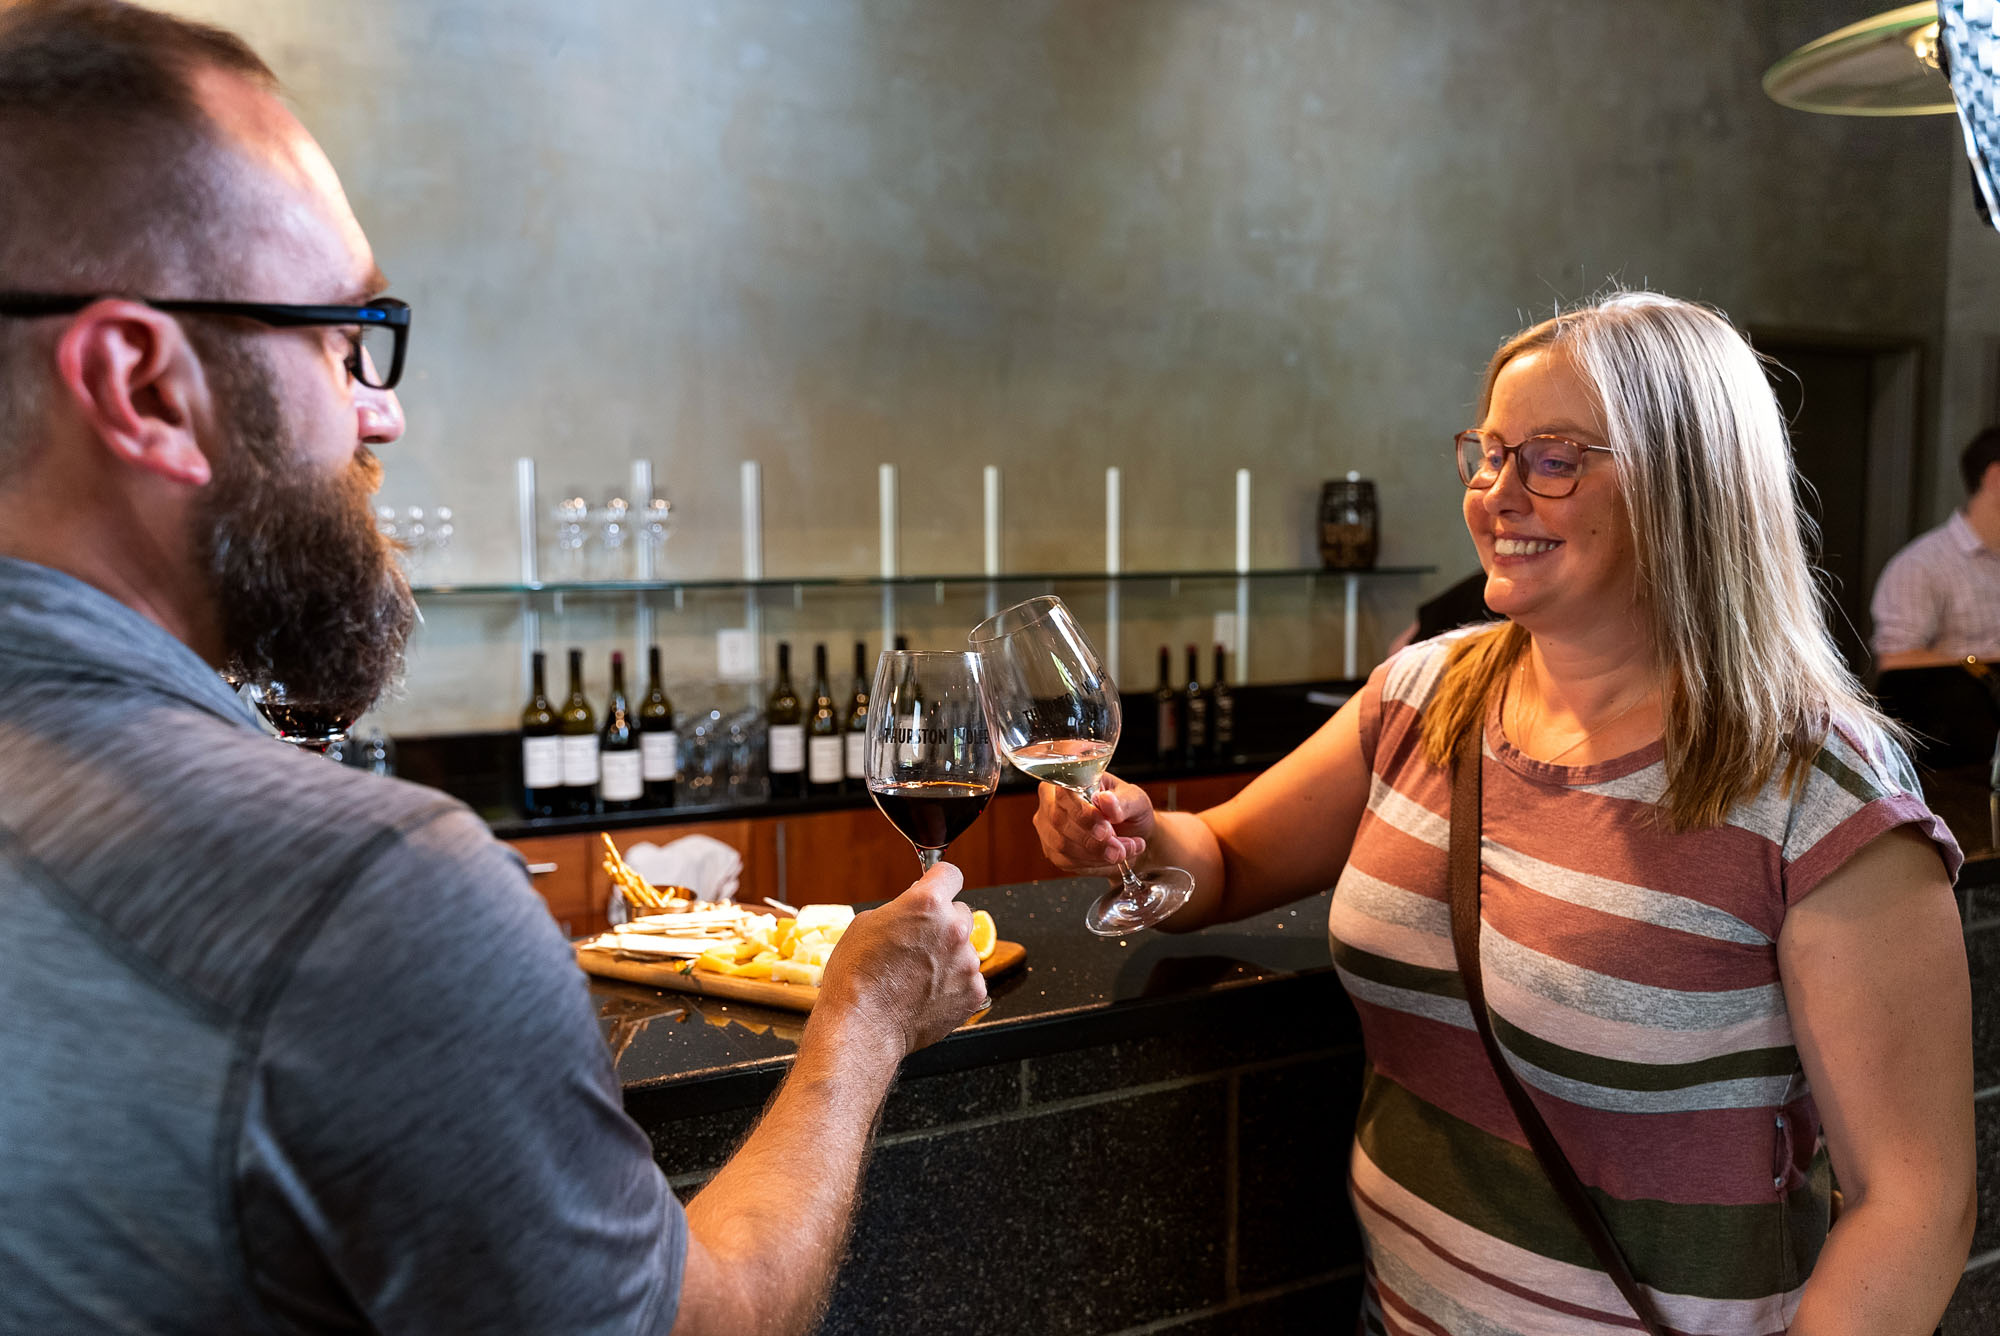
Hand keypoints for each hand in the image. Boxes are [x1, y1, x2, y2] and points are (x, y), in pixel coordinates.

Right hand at [814, 861, 985, 1057]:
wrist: (864, 1026)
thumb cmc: (857, 977)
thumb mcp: (867, 923)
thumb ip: (901, 909)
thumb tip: (915, 909)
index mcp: (927, 904)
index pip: (950, 874)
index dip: (939, 882)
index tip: (937, 889)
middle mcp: (953, 929)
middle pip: (960, 912)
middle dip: (942, 923)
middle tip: (918, 944)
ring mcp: (966, 962)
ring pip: (964, 948)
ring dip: (948, 956)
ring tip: (917, 976)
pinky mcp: (973, 992)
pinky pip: (969, 979)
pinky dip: (953, 984)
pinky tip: (927, 993)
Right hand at [1033, 775, 1155, 874]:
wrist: (1132, 835)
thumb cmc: (1128, 810)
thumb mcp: (1135, 800)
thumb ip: (1123, 801)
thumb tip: (1105, 800)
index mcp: (1069, 780)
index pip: (1064, 793)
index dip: (1083, 813)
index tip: (1106, 829)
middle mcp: (1052, 802)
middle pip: (1059, 821)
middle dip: (1093, 839)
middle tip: (1120, 847)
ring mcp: (1049, 828)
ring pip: (1062, 845)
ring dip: (1096, 853)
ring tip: (1123, 851)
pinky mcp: (1054, 852)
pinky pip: (1068, 860)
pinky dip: (1093, 863)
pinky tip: (1110, 857)